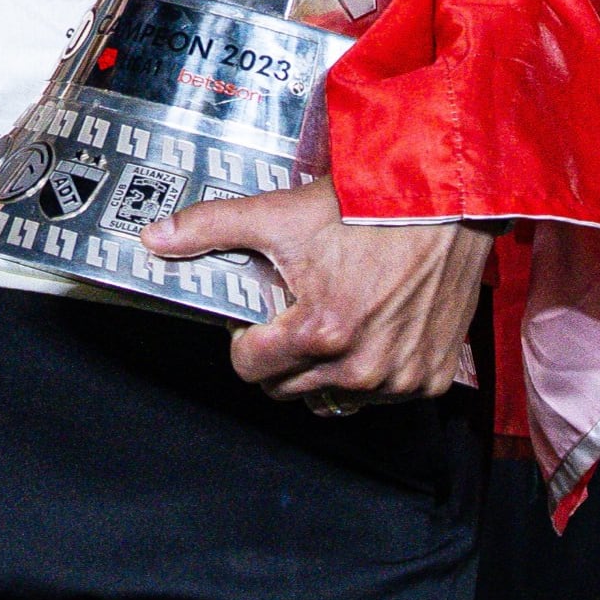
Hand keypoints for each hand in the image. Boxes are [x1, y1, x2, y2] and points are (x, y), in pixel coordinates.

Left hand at [139, 183, 492, 406]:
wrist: (446, 203)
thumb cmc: (368, 207)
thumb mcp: (281, 212)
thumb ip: (210, 227)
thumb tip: (154, 237)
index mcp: (318, 332)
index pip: (250, 367)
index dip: (245, 339)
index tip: (257, 315)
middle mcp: (359, 366)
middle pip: (287, 386)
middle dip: (281, 355)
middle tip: (294, 312)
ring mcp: (397, 377)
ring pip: (333, 396)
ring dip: (324, 369)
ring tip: (332, 320)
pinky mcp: (428, 378)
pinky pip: (381, 395)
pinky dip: (371, 371)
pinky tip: (371, 329)